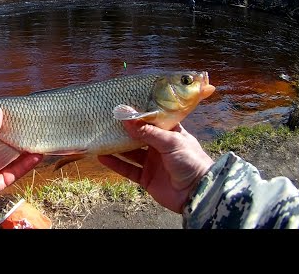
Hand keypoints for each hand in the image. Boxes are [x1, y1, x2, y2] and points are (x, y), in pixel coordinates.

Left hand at [0, 106, 42, 211]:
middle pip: (4, 145)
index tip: (16, 115)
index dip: (3, 124)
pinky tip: (37, 155)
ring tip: (39, 139)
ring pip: (13, 159)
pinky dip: (26, 165)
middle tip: (31, 126)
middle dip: (17, 137)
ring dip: (26, 150)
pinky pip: (14, 173)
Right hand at [98, 121, 213, 212]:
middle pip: (138, 136)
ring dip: (116, 146)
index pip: (151, 121)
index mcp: (169, 133)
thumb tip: (125, 117)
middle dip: (124, 130)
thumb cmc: (190, 160)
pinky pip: (127, 169)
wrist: (197, 193)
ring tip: (101, 137)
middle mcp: (159, 146)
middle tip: (107, 120)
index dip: (138, 114)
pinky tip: (102, 157)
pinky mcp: (146, 178)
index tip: (122, 106)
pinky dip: (115, 164)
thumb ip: (147, 131)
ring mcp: (152, 163)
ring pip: (130, 152)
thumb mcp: (170, 141)